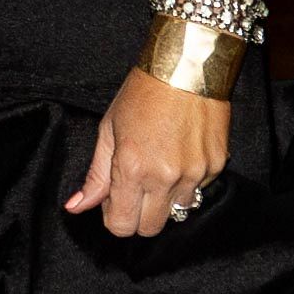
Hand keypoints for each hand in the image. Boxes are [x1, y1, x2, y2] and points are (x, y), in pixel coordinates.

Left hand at [64, 67, 228, 236]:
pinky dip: (188, 180)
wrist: (187, 64)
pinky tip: (180, 152)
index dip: (115, 215)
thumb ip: (96, 174)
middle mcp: (165, 177)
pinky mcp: (216, 166)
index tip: (115, 198)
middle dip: (138, 214)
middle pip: (150, 228)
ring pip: (177, 212)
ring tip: (160, 163)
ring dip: (165, 198)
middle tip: (136, 183)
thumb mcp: (109, 128)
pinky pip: (198, 190)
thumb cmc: (143, 91)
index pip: (121, 226)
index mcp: (133, 168)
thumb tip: (77, 207)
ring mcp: (194, 174)